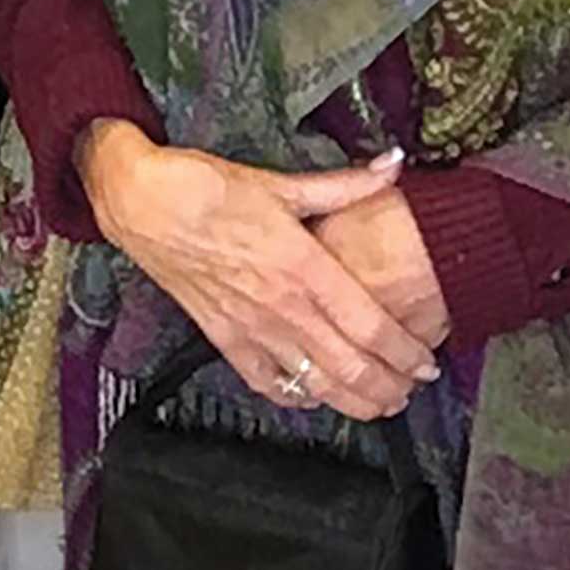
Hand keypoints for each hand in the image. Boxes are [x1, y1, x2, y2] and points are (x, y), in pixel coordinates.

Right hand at [76, 121, 437, 420]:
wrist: (141, 201)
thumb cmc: (209, 186)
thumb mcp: (280, 182)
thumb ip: (343, 185)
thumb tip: (394, 165)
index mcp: (303, 266)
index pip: (370, 326)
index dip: (406, 353)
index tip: (428, 363)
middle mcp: (283, 306)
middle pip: (351, 367)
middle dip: (390, 388)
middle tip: (411, 390)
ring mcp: (251, 328)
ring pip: (315, 385)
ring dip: (353, 402)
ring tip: (379, 404)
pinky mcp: (222, 338)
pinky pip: (266, 383)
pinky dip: (296, 397)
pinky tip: (313, 395)